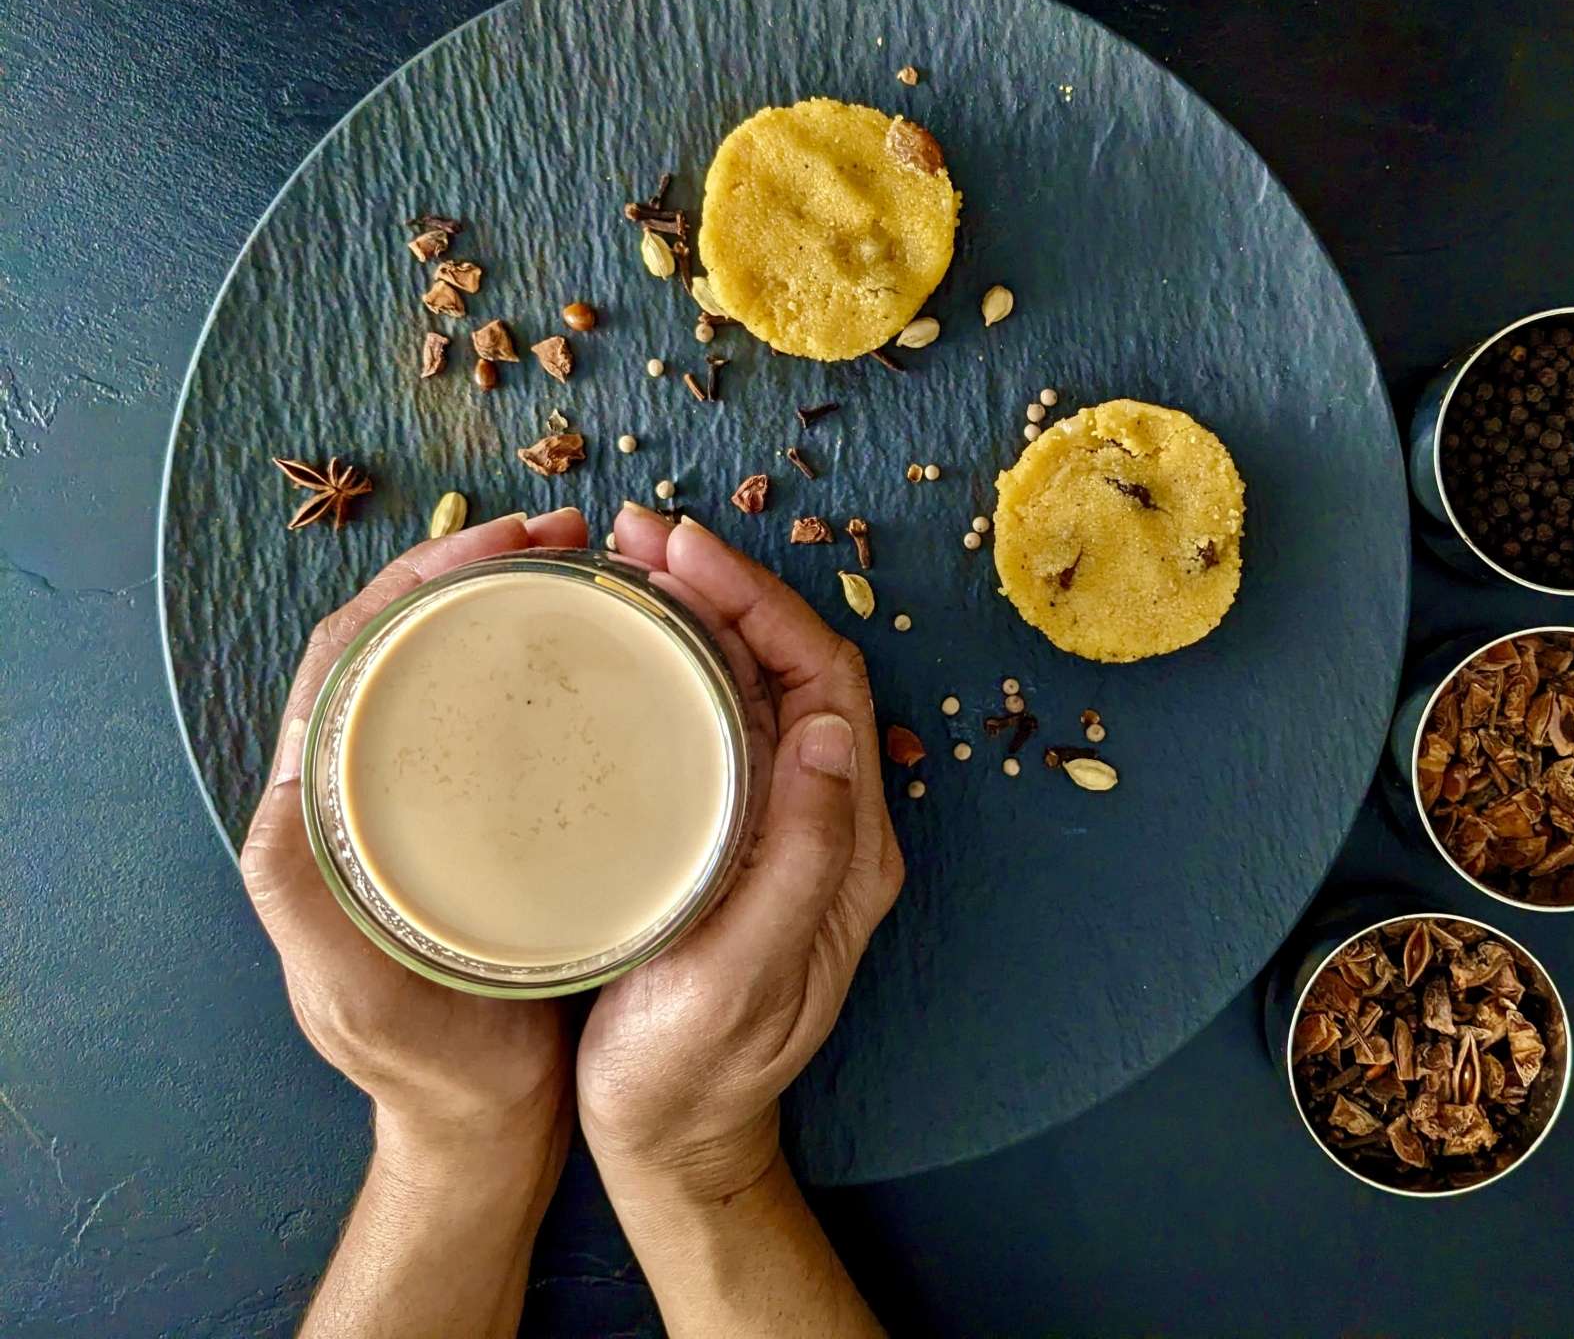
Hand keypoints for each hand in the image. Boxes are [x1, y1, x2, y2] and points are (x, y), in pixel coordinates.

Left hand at [239, 507, 589, 1157]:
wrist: (485, 1116)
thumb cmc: (421, 1059)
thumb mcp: (350, 992)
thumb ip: (301, 900)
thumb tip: (283, 786)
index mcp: (324, 806)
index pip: (349, 655)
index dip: (412, 582)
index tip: (498, 542)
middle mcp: (376, 783)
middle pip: (410, 637)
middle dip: (478, 564)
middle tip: (568, 531)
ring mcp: (440, 796)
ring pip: (464, 665)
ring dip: (520, 599)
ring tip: (596, 564)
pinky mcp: (500, 817)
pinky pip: (513, 714)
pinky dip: (554, 660)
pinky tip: (613, 645)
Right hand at [577, 507, 905, 1202]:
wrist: (671, 1143)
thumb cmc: (691, 1077)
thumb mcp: (740, 981)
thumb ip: (799, 862)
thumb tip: (832, 730)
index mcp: (846, 847)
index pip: (826, 680)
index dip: (763, 601)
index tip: (683, 551)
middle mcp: (827, 821)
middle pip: (794, 665)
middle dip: (726, 586)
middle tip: (634, 535)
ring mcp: (782, 826)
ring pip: (756, 686)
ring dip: (700, 615)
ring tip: (622, 566)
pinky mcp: (734, 837)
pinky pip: (721, 725)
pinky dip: (679, 666)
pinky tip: (625, 645)